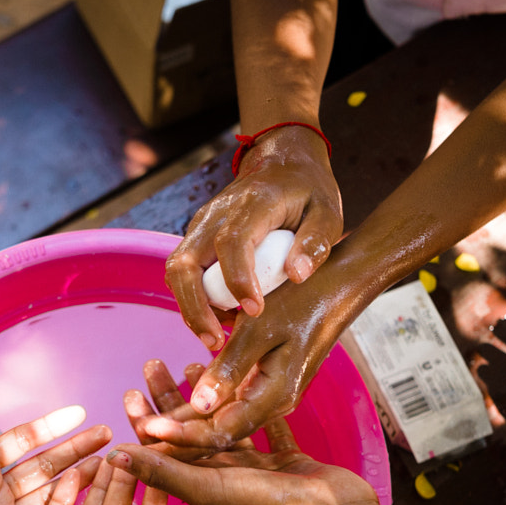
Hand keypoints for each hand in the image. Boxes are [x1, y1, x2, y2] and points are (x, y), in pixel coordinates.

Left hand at [111, 362, 378, 504]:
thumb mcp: (207, 487)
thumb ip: (163, 472)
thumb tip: (114, 456)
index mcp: (200, 485)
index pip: (162, 448)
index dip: (144, 420)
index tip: (131, 389)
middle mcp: (223, 478)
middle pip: (187, 432)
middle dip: (168, 398)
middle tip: (153, 363)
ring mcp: (256, 470)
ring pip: (223, 425)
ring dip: (207, 397)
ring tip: (193, 363)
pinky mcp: (285, 460)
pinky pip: (266, 428)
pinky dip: (255, 406)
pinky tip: (249, 381)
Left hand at [143, 278, 346, 449]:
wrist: (349, 284)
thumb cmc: (308, 300)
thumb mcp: (263, 331)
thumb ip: (229, 370)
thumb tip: (198, 405)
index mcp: (273, 398)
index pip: (218, 430)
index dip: (181, 433)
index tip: (146, 428)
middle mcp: (274, 404)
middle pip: (216, 427)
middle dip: (175, 426)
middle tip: (134, 417)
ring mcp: (276, 394)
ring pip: (222, 411)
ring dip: (186, 408)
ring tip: (151, 395)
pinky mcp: (275, 381)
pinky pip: (235, 395)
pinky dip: (209, 392)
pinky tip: (188, 377)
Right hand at [165, 125, 341, 350]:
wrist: (282, 162)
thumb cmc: (307, 190)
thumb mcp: (328, 212)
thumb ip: (316, 242)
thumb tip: (297, 275)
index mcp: (252, 203)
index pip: (232, 242)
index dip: (238, 278)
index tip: (254, 310)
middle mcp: (215, 214)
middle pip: (185, 263)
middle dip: (195, 307)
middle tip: (215, 342)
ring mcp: (200, 226)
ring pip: (177, 272)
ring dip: (190, 309)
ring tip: (215, 339)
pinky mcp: (196, 239)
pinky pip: (185, 275)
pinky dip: (195, 301)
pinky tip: (218, 321)